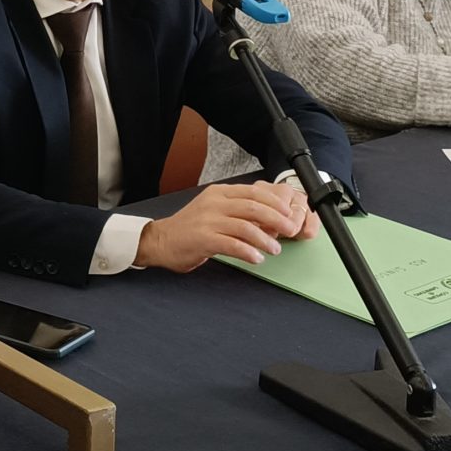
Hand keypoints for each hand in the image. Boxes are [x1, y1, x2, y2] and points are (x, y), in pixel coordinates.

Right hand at [135, 180, 314, 271]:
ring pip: (245, 226)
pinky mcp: (203, 239)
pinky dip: (248, 252)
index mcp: (219, 193)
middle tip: (289, 231)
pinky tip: (256, 258)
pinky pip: (232, 244)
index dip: (275, 202)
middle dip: (276, 219)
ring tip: (274, 249)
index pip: (253, 192)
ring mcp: (208, 220)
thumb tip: (270, 220)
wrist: (161, 241)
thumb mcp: (214, 211)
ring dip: (265, 239)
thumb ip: (238, 212)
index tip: (289, 213)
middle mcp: (214, 203)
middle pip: (253, 207)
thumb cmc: (191, 229)